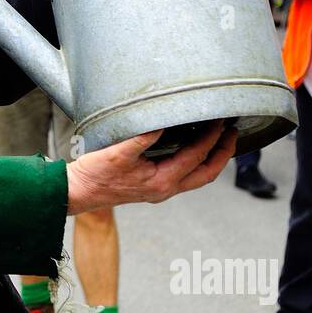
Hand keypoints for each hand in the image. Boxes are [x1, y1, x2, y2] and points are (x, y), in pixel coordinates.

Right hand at [66, 121, 236, 214]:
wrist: (78, 192)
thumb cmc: (94, 174)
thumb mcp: (118, 152)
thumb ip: (142, 137)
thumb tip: (162, 122)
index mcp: (162, 181)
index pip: (196, 156)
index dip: (211, 137)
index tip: (220, 119)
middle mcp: (166, 189)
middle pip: (207, 174)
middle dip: (223, 153)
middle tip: (233, 131)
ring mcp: (161, 191)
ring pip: (198, 177)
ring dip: (213, 159)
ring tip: (221, 139)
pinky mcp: (154, 187)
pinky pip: (186, 176)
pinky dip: (197, 163)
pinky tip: (194, 149)